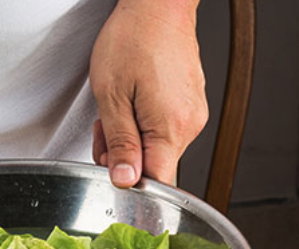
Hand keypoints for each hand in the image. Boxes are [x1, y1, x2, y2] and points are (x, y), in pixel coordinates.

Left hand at [90, 0, 207, 186]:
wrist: (157, 6)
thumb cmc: (133, 39)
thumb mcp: (112, 95)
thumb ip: (120, 143)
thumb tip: (125, 179)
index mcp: (171, 128)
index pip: (157, 182)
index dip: (131, 182)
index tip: (112, 167)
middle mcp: (189, 125)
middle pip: (155, 165)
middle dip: (124, 154)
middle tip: (105, 128)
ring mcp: (193, 115)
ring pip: (158, 147)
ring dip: (133, 137)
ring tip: (119, 107)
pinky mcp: (191, 105)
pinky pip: (166, 129)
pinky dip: (144, 124)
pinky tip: (133, 102)